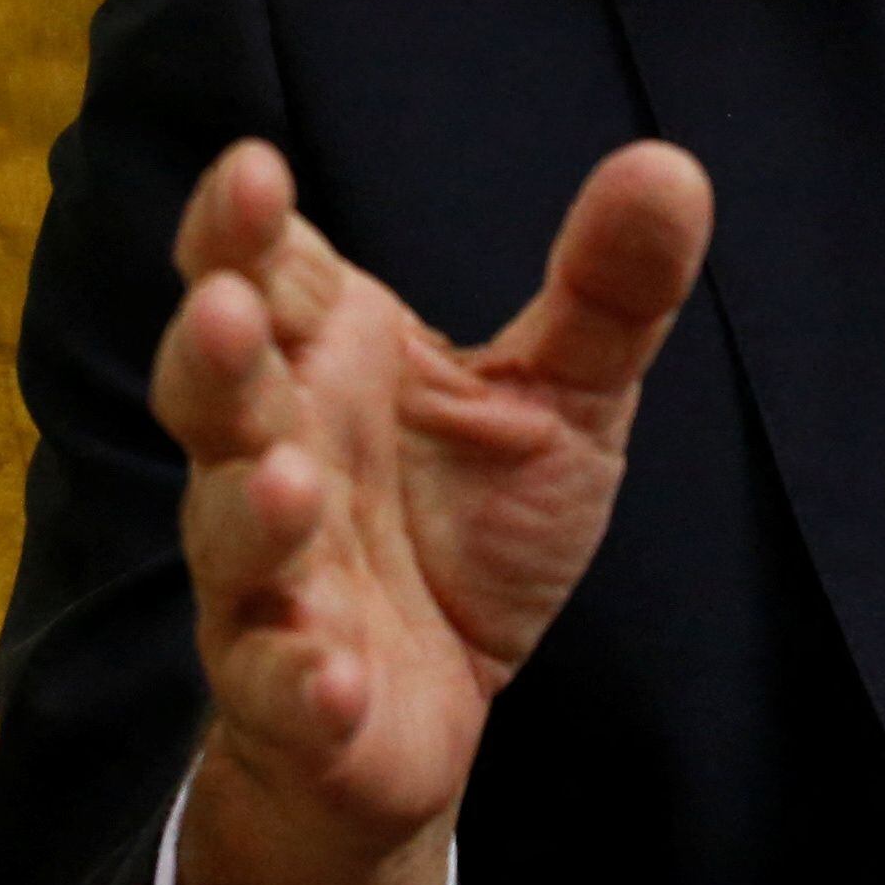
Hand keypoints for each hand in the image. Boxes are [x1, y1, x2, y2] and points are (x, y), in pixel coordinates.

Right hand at [156, 135, 711, 884]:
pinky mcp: (288, 700)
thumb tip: (672, 166)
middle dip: (213, 350)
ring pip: (230, 537)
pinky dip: (299, 682)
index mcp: (327, 363)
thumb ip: (604, 293)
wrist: (431, 717)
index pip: (265, 276)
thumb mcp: (560, 406)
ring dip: (250, 511)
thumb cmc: (469, 531)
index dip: (243, 229)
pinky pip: (275, 688)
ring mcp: (270, 582)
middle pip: (216, 392)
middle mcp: (273, 456)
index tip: (255, 172)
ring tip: (289, 481)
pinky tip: (334, 676)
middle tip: (231, 305)